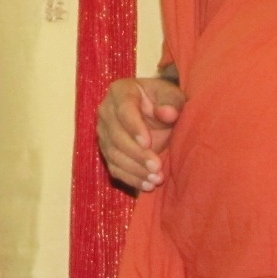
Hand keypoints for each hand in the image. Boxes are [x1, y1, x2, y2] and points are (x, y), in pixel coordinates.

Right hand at [97, 76, 186, 191]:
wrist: (156, 114)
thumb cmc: (164, 101)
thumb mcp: (172, 96)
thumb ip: (171, 102)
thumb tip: (167, 113)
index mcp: (120, 92)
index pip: (124, 110)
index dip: (134, 127)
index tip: (148, 142)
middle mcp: (106, 112)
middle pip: (116, 136)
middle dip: (137, 154)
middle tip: (157, 166)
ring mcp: (104, 133)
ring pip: (114, 154)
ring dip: (135, 169)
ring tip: (156, 179)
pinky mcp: (107, 151)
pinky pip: (115, 168)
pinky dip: (130, 178)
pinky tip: (147, 185)